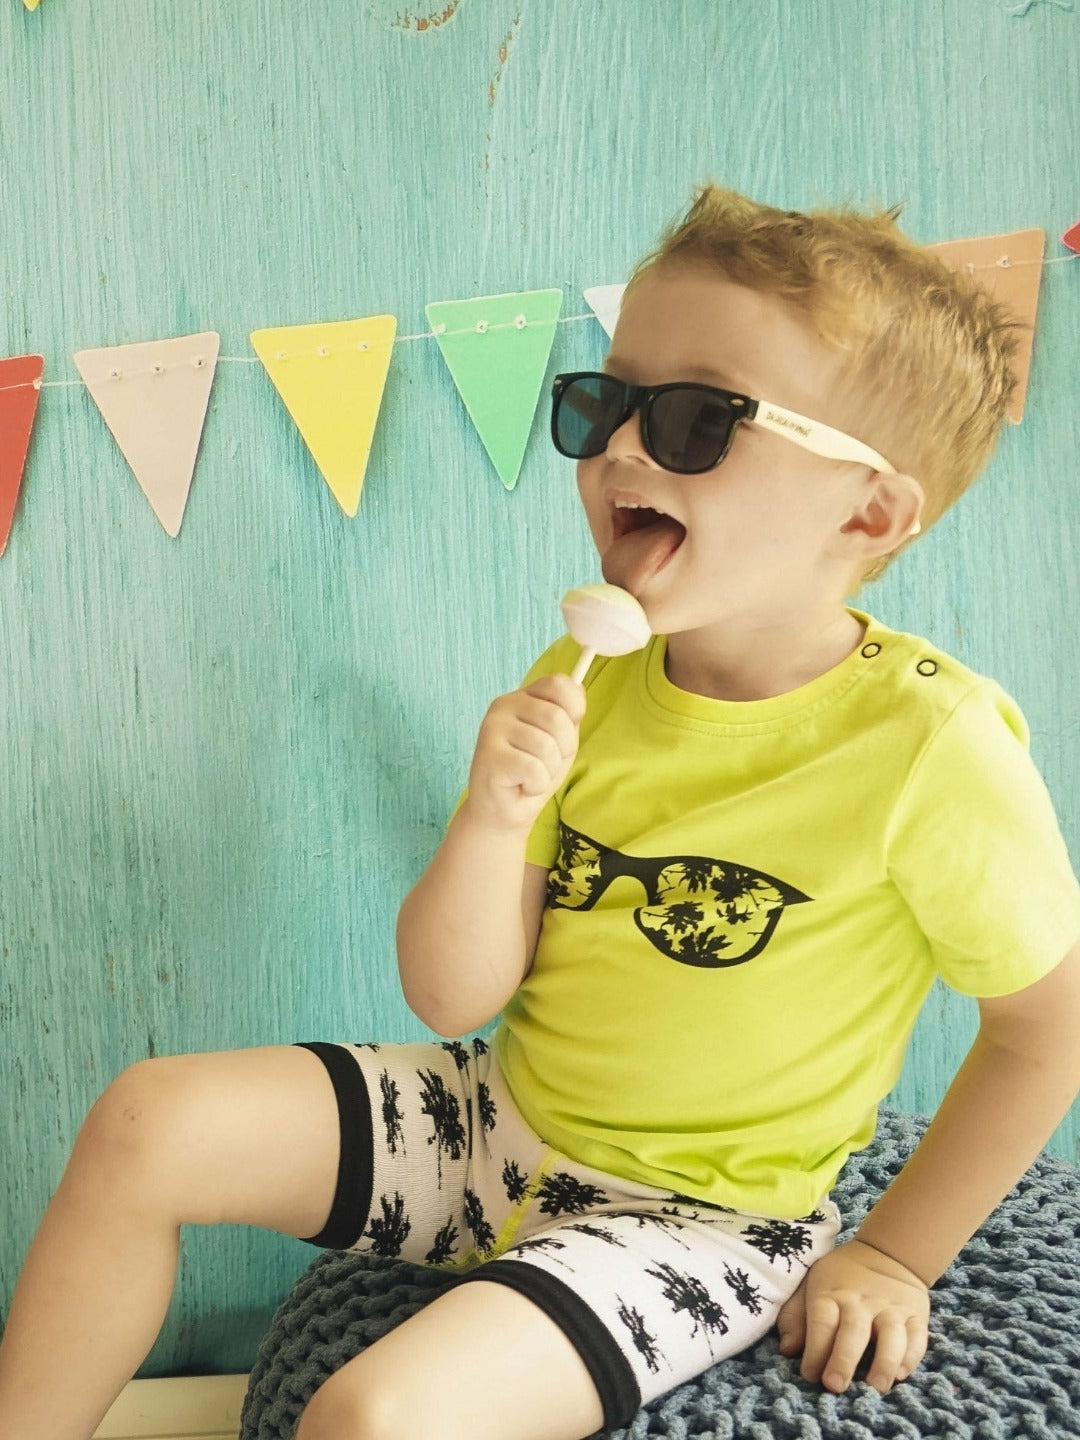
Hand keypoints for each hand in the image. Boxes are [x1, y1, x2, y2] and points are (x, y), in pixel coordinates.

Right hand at [465, 674, 584, 832]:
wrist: (502, 811)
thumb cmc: (533, 774)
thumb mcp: (560, 739)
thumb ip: (568, 714)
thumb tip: (578, 687)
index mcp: (521, 697)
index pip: (558, 684)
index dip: (574, 710)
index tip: (565, 734)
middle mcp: (503, 706)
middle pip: (557, 717)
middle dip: (563, 749)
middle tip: (544, 764)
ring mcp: (492, 729)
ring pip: (546, 746)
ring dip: (548, 770)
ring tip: (531, 776)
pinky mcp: (489, 756)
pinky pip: (534, 768)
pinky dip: (536, 784)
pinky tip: (520, 785)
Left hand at [775, 1239, 929, 1395]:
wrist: (886, 1254)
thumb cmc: (840, 1279)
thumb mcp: (811, 1285)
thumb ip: (796, 1316)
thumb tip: (787, 1349)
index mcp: (831, 1293)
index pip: (822, 1321)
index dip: (815, 1349)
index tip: (809, 1375)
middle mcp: (862, 1301)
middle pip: (853, 1330)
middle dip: (843, 1359)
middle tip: (835, 1386)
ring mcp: (891, 1308)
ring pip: (891, 1335)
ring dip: (884, 1362)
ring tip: (876, 1386)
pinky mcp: (916, 1315)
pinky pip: (917, 1337)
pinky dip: (911, 1356)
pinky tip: (900, 1373)